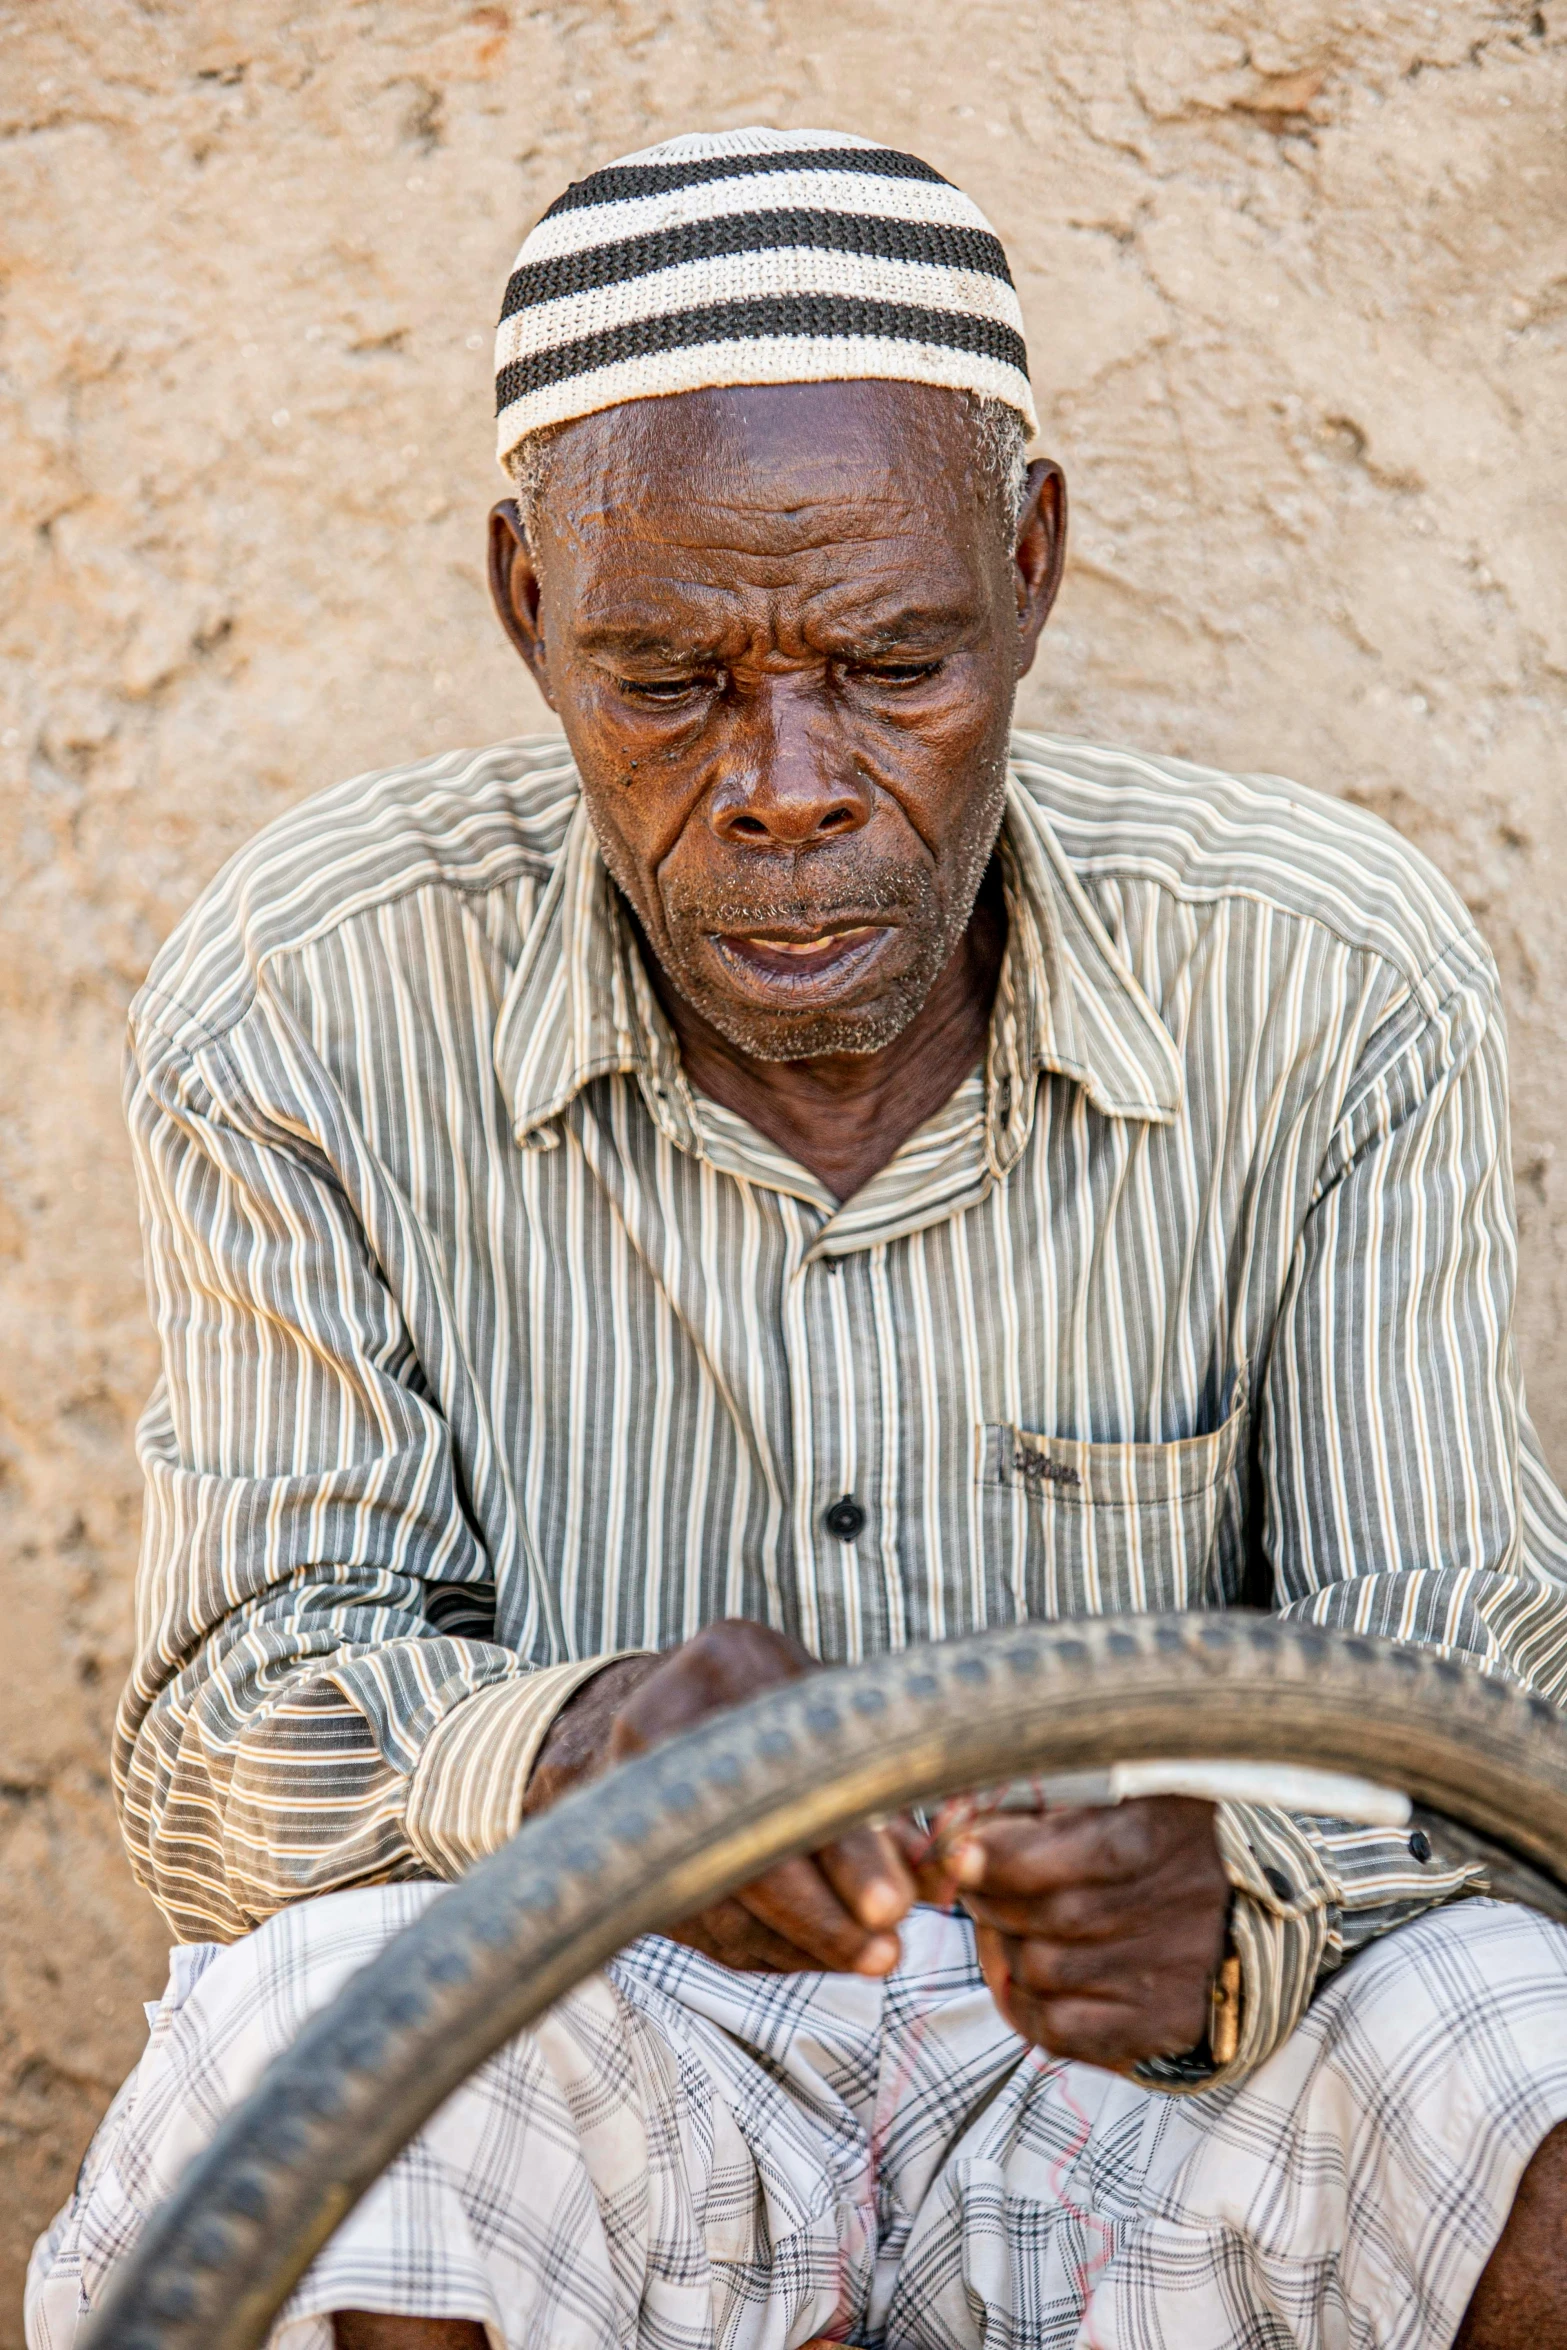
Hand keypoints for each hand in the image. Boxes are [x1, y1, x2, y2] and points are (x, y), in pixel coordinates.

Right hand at [525, 1619, 950, 1975]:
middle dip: (821, 1914)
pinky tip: (820, 1951)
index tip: (895, 1904)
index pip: (795, 1772)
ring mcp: (630, 1786)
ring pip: (723, 1900)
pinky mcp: (632, 1849)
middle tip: (885, 1952)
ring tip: (869, 1957)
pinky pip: (704, 1924)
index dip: (845, 1848)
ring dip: (802, 1942)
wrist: (666, 1700)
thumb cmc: (779, 1698)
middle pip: (745, 1845)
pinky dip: (768, 1946)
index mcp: (730, 1662)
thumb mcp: (829, 1707)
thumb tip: (938, 1867)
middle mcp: (663, 1718)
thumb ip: (880, 1775)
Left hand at [949, 1797, 1230, 2070]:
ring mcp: (1172, 1971)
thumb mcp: (1116, 1790)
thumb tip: (955, 1821)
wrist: (1245, 1904)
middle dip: (993, 1898)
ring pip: (1042, 1971)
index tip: (959, 1851)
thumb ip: (1038, 1799)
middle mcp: (1175, 1904)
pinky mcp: (1163, 2024)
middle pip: (1047, 1914)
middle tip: (979, 1883)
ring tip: (1006, 1923)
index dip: (1003, 1856)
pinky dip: (1022, 2005)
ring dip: (1003, 1948)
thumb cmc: (1157, 1834)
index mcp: (1162, 1830)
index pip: (1069, 1853)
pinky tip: (1017, 1977)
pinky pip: (1062, 2029)